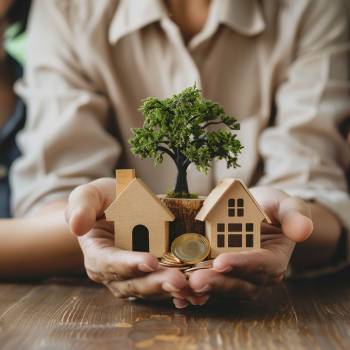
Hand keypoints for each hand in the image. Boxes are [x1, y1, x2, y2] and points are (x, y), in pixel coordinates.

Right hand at [65, 178, 187, 300]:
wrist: (120, 205)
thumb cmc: (103, 200)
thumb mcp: (90, 195)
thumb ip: (81, 206)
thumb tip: (76, 225)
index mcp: (98, 254)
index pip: (110, 263)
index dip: (128, 264)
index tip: (149, 261)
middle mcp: (116, 272)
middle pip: (134, 283)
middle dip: (156, 283)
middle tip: (178, 281)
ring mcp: (137, 275)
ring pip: (153, 289)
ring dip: (172, 291)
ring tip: (191, 288)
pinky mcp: (155, 273)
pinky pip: (167, 286)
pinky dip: (182, 292)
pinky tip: (198, 292)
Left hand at [184, 187, 312, 305]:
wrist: (256, 211)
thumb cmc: (273, 208)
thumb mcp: (286, 205)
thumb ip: (294, 215)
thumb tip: (304, 229)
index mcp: (274, 260)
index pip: (261, 266)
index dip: (242, 265)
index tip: (222, 261)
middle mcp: (255, 274)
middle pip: (238, 284)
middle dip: (217, 283)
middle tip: (195, 279)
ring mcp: (235, 276)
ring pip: (220, 287)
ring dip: (201, 288)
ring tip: (182, 285)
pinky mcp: (219, 273)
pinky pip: (208, 282)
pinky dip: (194, 287)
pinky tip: (177, 287)